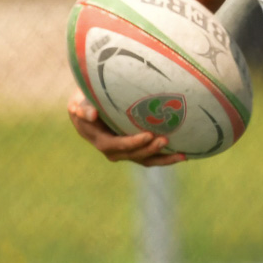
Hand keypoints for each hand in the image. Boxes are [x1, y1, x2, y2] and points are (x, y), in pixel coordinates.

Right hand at [67, 92, 184, 165]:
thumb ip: (83, 108)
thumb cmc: (84, 102)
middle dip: (150, 150)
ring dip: (163, 158)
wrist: (88, 110)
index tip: (148, 135)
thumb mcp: (79, 103)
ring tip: (181, 155)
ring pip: (145, 160)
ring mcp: (126, 152)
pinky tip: (183, 154)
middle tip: (166, 140)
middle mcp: (114, 151)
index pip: (116, 145)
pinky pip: (151, 157)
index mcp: (101, 141)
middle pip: (134, 155)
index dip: (132, 143)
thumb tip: (91, 114)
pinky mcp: (136, 150)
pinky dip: (166, 157)